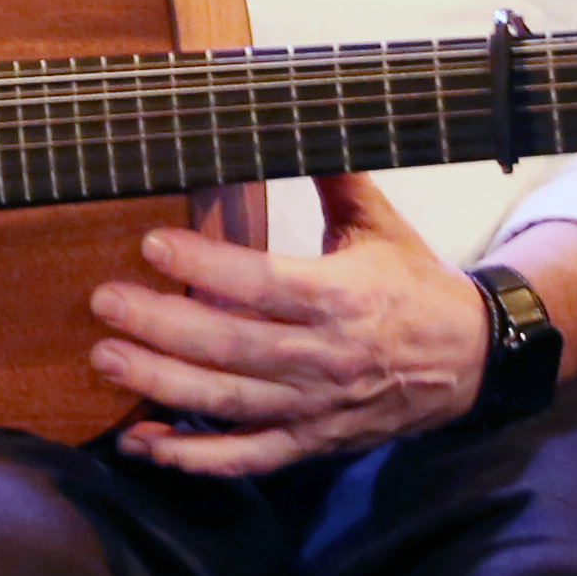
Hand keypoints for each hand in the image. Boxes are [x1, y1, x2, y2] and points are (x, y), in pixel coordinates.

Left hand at [94, 173, 494, 475]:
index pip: (262, 283)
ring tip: (107, 359)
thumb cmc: (415, 286)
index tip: (151, 245)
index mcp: (342, 297)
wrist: (472, 362)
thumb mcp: (380, 225)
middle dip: (161, 327)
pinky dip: (192, 457)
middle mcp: (326, 357)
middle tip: (104, 302)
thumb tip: (295, 117)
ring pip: (229, 403)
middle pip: (232, 347)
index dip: (204, 268)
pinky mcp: (311, 443)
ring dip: (162, 385)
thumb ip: (333, 177)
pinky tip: (141, 443)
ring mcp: (315, 407)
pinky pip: (246, 458)